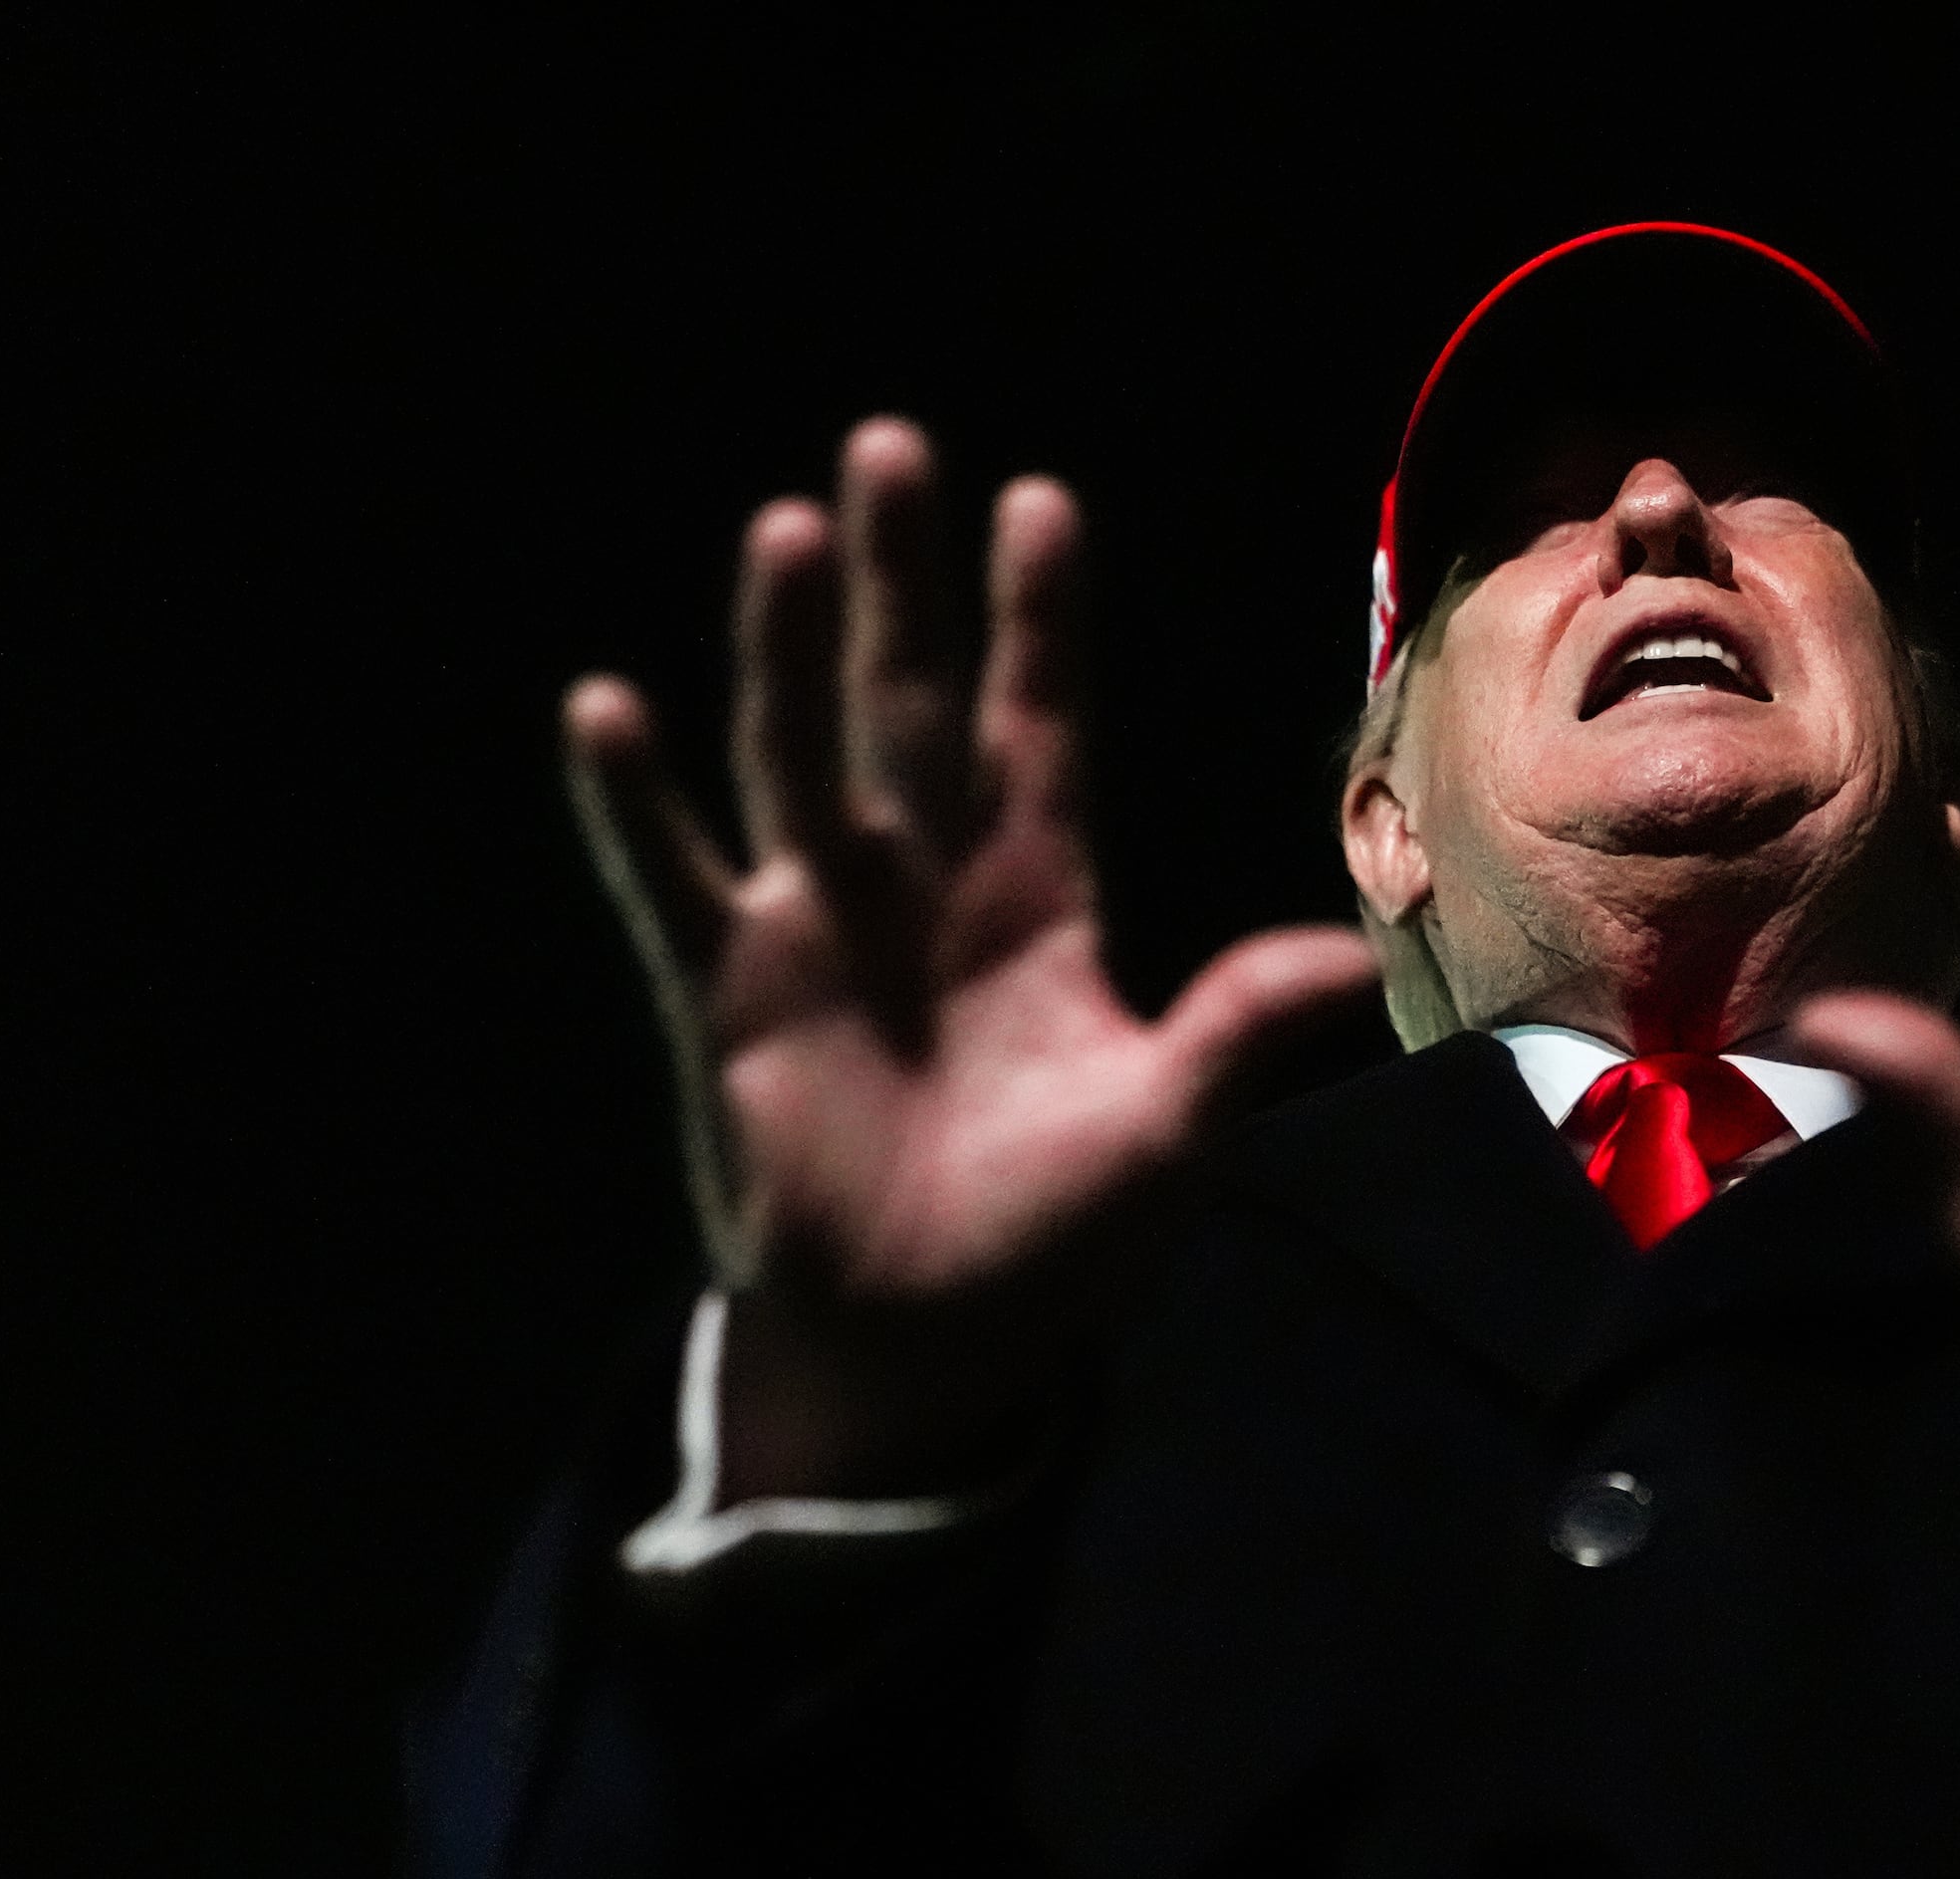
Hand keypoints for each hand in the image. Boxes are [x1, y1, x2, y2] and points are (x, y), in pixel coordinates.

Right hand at [566, 421, 1377, 1499]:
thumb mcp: (1166, 1133)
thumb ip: (1236, 1032)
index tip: (1041, 502)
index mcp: (1040, 898)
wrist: (932, 1351)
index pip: (1041, 729)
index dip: (1040, 623)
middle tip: (891, 447)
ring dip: (783, 649)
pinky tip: (606, 708)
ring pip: (797, 755)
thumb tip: (1352, 961)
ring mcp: (817, 926)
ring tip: (781, 529)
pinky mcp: (729, 993)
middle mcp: (923, 883)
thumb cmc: (1055, 1240)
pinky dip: (637, 804)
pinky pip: (673, 879)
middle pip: (911, 702)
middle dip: (904, 583)